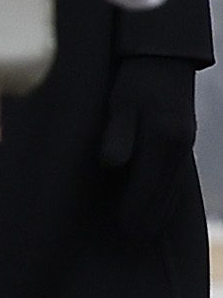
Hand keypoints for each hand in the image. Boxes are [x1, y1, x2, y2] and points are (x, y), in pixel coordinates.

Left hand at [99, 50, 205, 243]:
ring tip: (144, 231)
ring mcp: (185, 145)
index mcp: (163, 138)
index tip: (124, 229)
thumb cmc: (134, 78)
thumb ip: (117, 133)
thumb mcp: (119, 102)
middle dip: (149, 218)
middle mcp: (179, 146)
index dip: (136, 209)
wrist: (164, 57)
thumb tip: (111, 164)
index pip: (148, 185)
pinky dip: (169, 196)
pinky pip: (178, 178)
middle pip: (164, 193)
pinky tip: (160, 206)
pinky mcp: (184, 141)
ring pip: (174, 189)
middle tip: (132, 240)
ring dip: (161, 211)